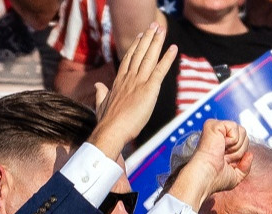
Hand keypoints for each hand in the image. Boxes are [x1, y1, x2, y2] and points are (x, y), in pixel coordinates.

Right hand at [90, 24, 177, 158]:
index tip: (140, 36)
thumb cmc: (107, 121)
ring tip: (161, 29)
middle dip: (147, 38)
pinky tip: (173, 49)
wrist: (111, 129)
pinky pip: (160, 70)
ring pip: (149, 57)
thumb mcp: (101, 104)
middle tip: (153, 26)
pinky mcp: (149, 89)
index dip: (135, 46)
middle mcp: (129, 77)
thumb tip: (98, 85)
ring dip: (156, 42)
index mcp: (119, 81)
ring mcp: (139, 81)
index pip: (129, 59)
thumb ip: (101, 93)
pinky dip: (167, 58)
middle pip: (139, 53)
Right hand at [165, 119, 251, 208]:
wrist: (206, 176)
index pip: (243, 142)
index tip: (226, 163)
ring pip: (242, 131)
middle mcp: (218, 135)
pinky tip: (220, 145)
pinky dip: (232, 140)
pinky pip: (235, 127)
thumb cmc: (215, 179)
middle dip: (239, 151)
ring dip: (236, 147)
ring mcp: (215, 128)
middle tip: (224, 158)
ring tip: (222, 153)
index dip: (240, 155)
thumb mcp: (236, 176)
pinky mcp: (213, 124)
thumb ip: (245, 167)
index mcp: (222, 145)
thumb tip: (250, 154)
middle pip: (245, 135)